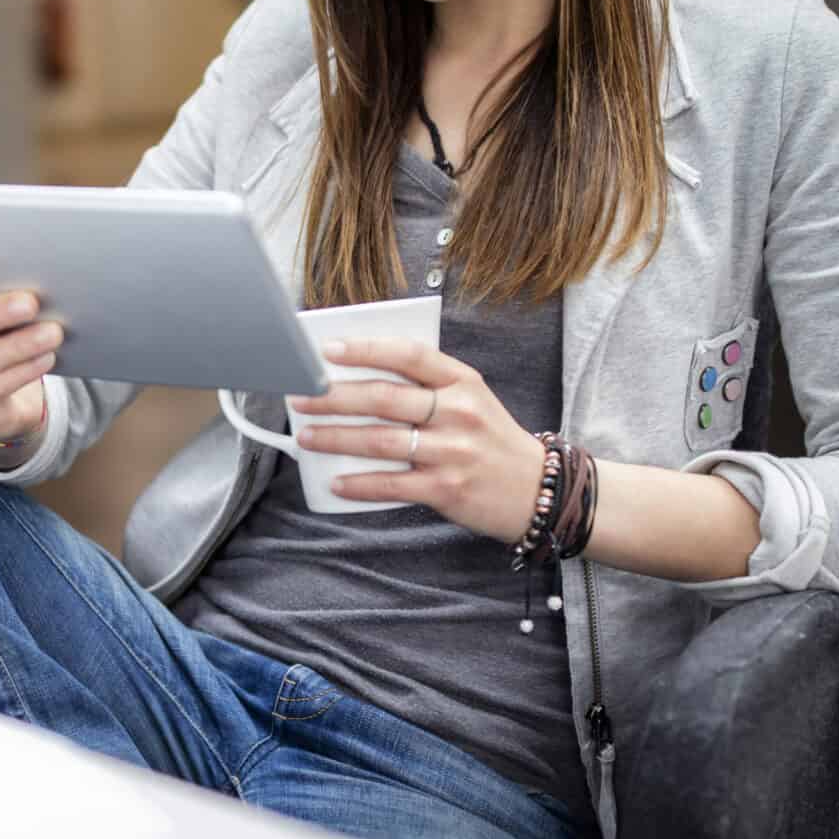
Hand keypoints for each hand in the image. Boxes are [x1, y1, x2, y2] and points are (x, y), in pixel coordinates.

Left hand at [288, 338, 546, 539]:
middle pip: (384, 398)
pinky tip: (335, 482)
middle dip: (333, 396)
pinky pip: (393, 485)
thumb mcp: (471, 400)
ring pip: (382, 440)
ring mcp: (453, 452)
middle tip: (299, 396)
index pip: (408, 355)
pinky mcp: (447, 489)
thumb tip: (358, 380)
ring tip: (306, 437)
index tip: (327, 350)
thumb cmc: (490, 439)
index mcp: (462, 381)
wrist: (538, 489)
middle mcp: (458, 412)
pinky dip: (360, 484)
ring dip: (337, 438)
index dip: (365, 349)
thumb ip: (427, 387)